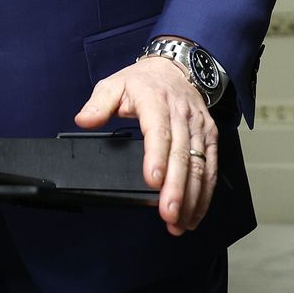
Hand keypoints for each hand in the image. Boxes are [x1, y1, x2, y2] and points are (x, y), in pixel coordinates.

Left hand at [75, 56, 216, 234]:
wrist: (176, 69)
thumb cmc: (143, 82)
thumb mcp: (115, 84)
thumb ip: (98, 103)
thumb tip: (83, 119)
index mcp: (156, 102)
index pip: (159, 131)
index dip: (157, 156)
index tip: (152, 180)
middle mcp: (182, 116)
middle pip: (182, 154)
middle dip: (176, 187)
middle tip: (168, 214)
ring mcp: (199, 128)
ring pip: (199, 165)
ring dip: (192, 197)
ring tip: (179, 223)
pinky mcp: (210, 138)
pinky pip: (210, 168)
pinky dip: (204, 194)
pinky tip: (193, 215)